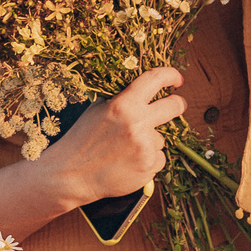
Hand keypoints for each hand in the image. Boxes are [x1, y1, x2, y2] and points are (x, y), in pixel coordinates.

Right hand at [50, 66, 184, 202]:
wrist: (72, 175)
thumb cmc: (81, 140)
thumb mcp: (96, 110)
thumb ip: (121, 100)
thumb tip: (144, 90)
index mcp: (124, 105)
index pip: (156, 79)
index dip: (170, 75)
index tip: (176, 80)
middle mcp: (138, 123)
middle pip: (174, 106)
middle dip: (178, 104)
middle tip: (176, 105)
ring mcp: (145, 147)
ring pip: (160, 138)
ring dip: (148, 142)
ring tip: (124, 150)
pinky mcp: (149, 167)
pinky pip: (158, 158)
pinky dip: (147, 160)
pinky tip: (128, 163)